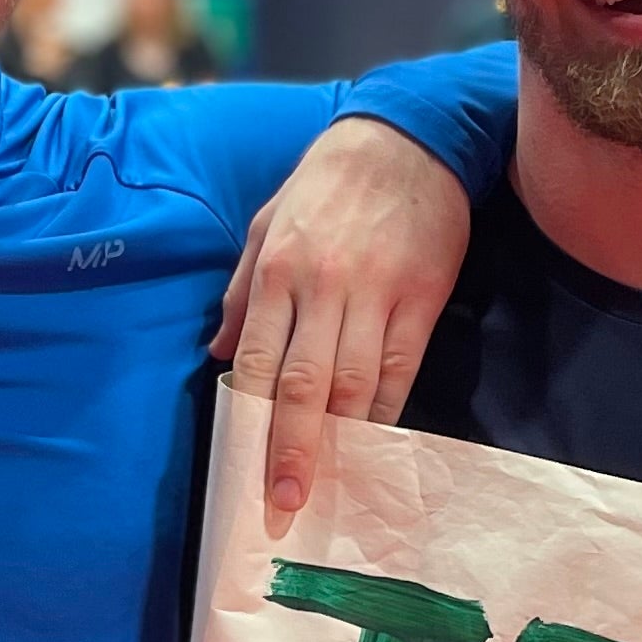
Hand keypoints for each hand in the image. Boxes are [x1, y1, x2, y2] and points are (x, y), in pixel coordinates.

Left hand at [213, 120, 472, 536]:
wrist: (405, 140)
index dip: (254, 421)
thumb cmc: (327, 184)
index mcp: (278, 271)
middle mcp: (324, 287)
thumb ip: (242, 291)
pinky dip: (387, 411)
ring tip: (331, 488)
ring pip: (356, 383)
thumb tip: (220, 355)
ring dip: (342, 442)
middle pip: (307, 385)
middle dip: (294, 449)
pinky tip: (376, 443)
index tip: (248, 469)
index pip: (261, 361)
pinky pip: (401, 367)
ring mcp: (376, 294)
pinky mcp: (421, 298)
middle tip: (285, 502)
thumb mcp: (268, 222)